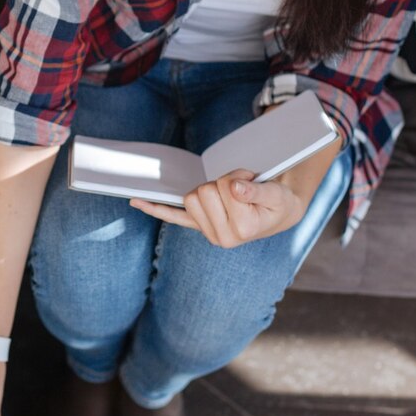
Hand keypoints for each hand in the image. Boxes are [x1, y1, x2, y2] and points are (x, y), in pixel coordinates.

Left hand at [130, 168, 305, 247]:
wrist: (278, 214)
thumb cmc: (278, 202)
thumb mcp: (276, 194)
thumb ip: (256, 191)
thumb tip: (235, 188)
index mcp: (242, 230)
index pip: (225, 188)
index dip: (238, 177)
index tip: (252, 183)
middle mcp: (222, 237)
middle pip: (203, 192)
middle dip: (224, 181)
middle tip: (243, 188)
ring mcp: (208, 233)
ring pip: (191, 196)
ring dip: (212, 187)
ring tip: (232, 194)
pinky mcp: (199, 226)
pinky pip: (173, 216)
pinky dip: (155, 209)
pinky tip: (137, 201)